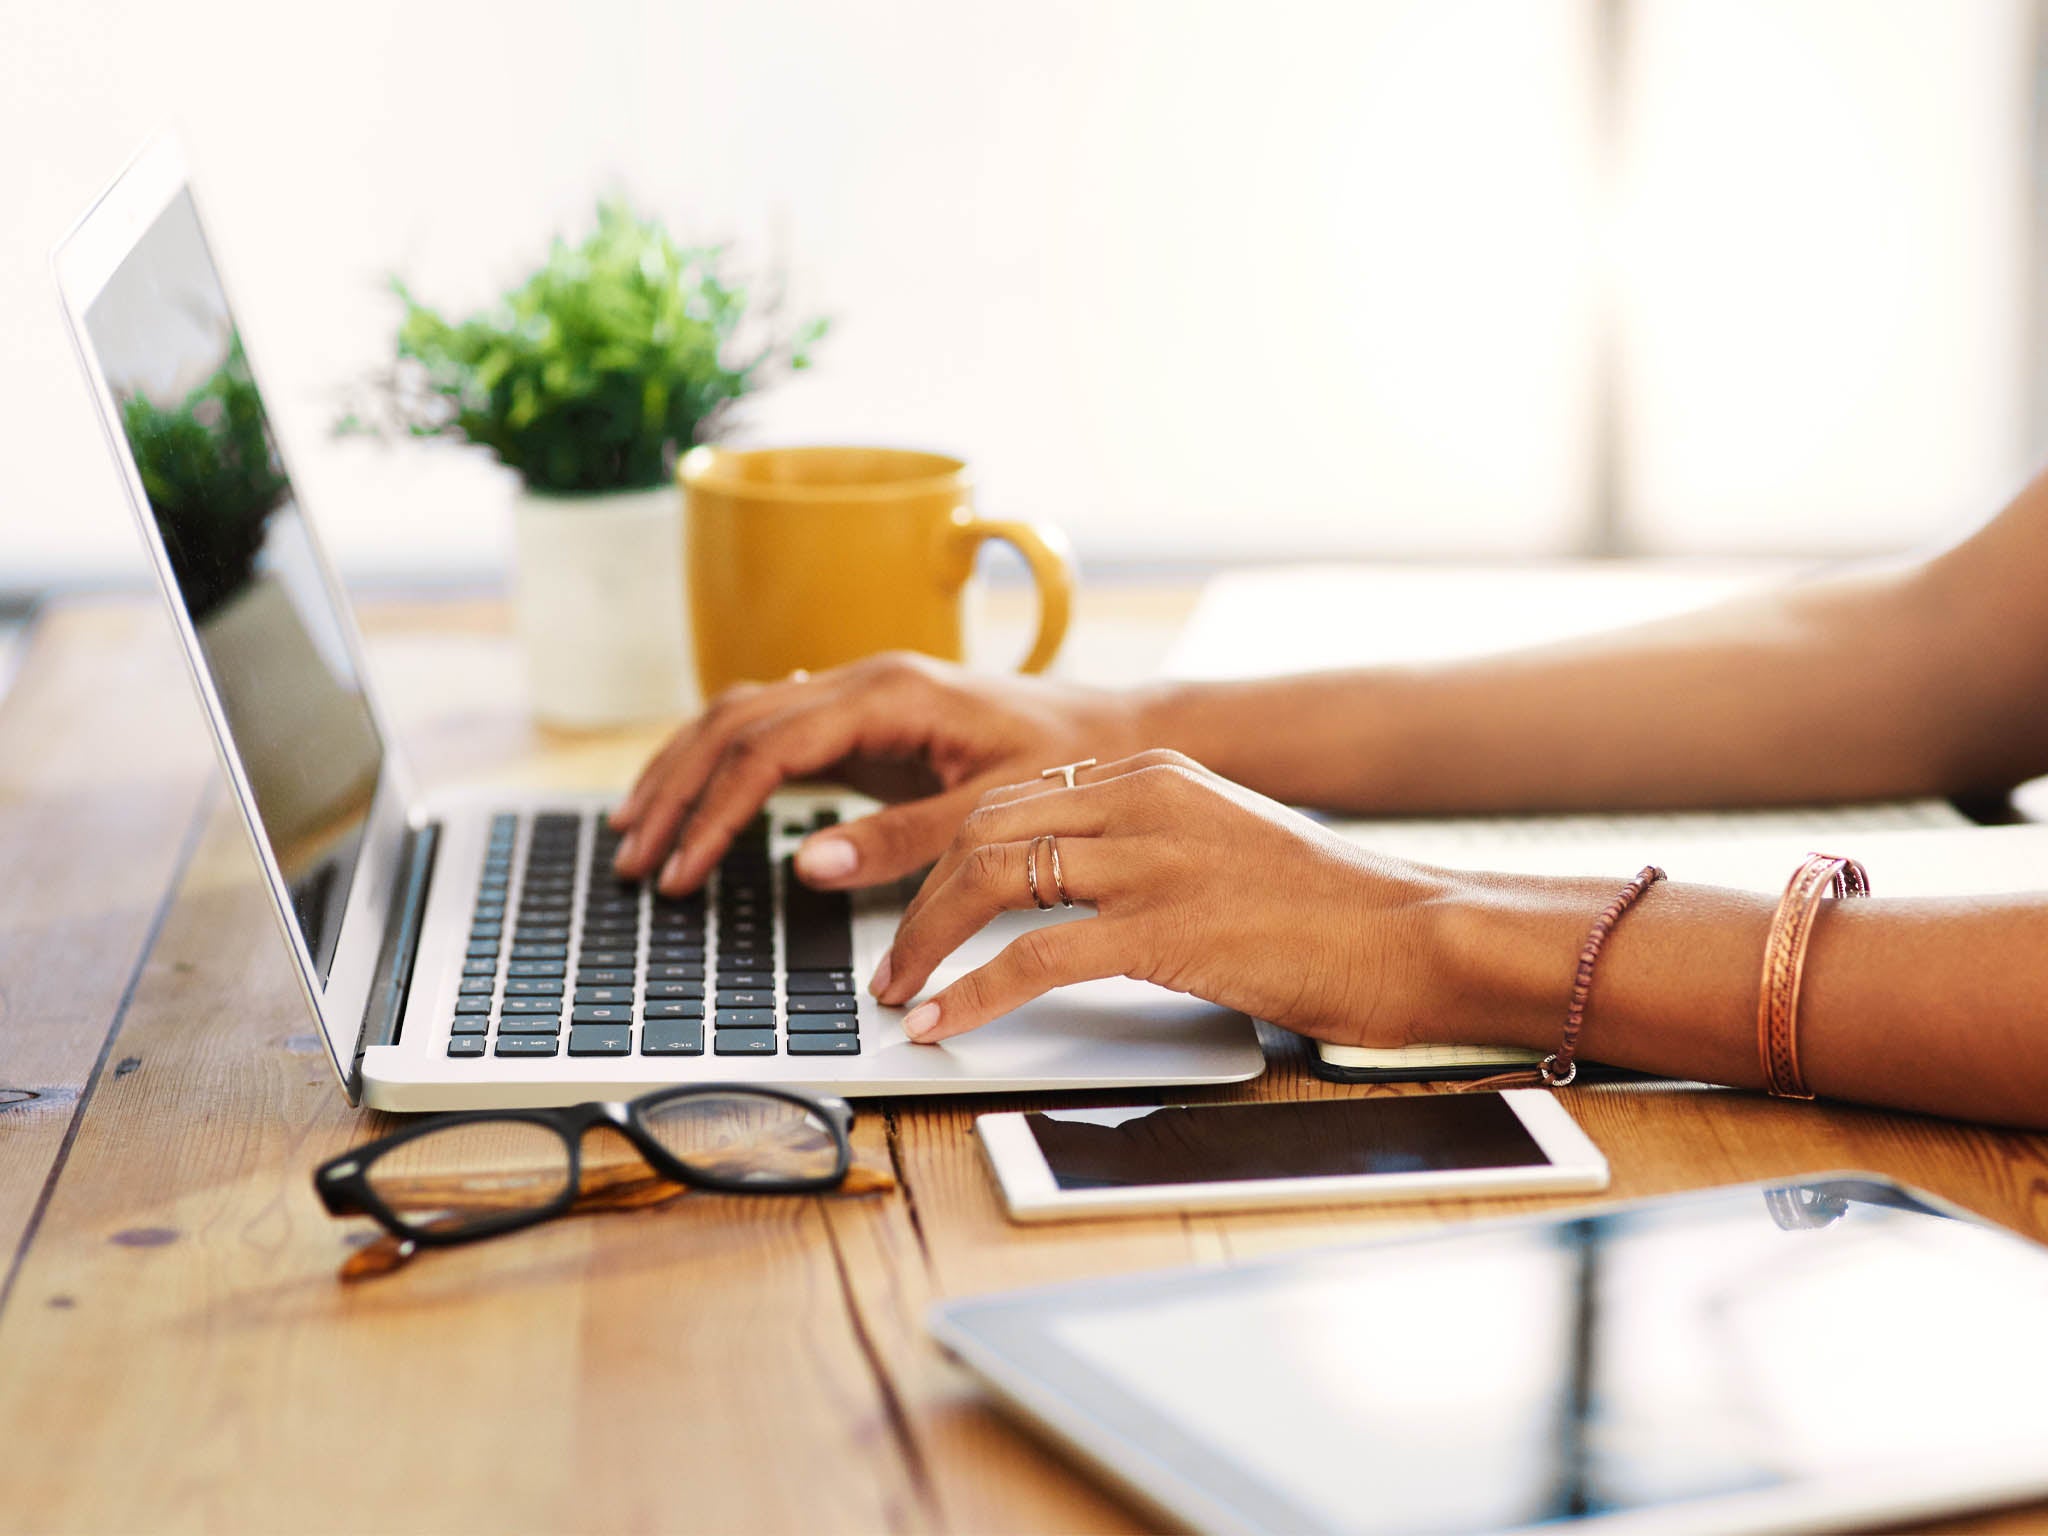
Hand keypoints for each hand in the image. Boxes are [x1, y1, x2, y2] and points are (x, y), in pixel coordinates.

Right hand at [609, 652, 1148, 894]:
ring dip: (683, 771)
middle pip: (733, 723)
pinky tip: (693, 796)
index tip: (683, 872)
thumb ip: (904, 839)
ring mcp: (860, 693)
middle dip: (676, 791)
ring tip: (638, 831)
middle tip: (635, 859)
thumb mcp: (994, 811)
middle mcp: (864, 679)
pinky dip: (721, 763)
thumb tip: (809, 864)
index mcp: (890, 693)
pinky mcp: (865, 719)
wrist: (1117, 732)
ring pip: (740, 716)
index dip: (714, 812)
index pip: (768, 747)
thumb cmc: (1069, 763)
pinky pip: (771, 729)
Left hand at [872, 750, 1463, 1046]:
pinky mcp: (1167, 928)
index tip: (914, 905)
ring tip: (898, 993)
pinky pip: (1034, 957)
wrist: (1414, 932)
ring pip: (992, 879)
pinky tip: (943, 1022)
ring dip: (926, 942)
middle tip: (889, 961)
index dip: (944, 856)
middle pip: (984, 830)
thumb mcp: (1222, 843)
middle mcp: (1144, 800)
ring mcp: (1154, 860)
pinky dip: (972, 992)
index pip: (1012, 799)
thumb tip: (1064, 890)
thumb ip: (1146, 846)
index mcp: (1153, 774)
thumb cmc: (1327, 907)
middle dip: (917, 899)